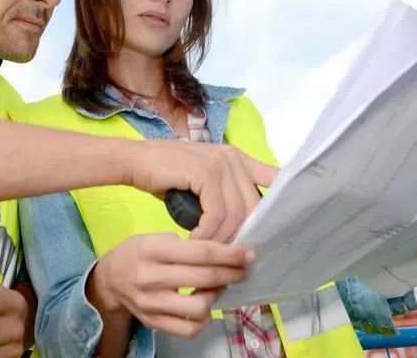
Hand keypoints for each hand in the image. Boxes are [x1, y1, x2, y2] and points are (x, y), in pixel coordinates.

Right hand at [89, 233, 254, 337]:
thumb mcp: (153, 237)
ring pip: (200, 307)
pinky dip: (204, 318)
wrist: (109, 281)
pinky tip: (206, 304)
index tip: (248, 253)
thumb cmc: (137, 254)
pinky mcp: (154, 322)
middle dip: (232, 272)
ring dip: (217, 295)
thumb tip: (221, 251)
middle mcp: (151, 278)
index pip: (200, 253)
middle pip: (205, 278)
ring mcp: (152, 304)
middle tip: (244, 268)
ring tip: (219, 285)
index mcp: (152, 251)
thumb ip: (183, 243)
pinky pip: (190, 328)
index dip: (229, 254)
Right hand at [130, 140, 277, 241]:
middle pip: (253, 206)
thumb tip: (244, 227)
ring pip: (236, 213)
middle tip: (228, 258)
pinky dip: (208, 234)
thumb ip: (224, 194)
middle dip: (242, 236)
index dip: (281, 204)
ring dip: (222, 240)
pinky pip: (216, 213)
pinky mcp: (204, 172)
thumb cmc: (166, 175)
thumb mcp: (203, 183)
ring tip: (207, 255)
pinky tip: (195, 244)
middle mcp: (233, 157)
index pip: (274, 178)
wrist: (135, 161)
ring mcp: (220, 162)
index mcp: (237, 158)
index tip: (274, 231)